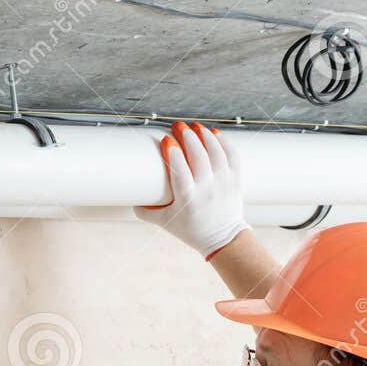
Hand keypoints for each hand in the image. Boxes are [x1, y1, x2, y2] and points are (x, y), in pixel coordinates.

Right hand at [135, 121, 248, 258]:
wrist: (223, 239)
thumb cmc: (192, 231)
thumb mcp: (165, 223)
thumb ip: (145, 211)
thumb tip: (130, 198)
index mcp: (189, 200)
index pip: (180, 172)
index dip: (173, 153)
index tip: (166, 140)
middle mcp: (208, 190)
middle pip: (199, 156)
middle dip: (188, 137)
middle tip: (179, 126)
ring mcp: (224, 183)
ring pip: (216, 152)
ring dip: (205, 135)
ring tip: (194, 126)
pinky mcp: (236, 179)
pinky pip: (232, 154)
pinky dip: (223, 141)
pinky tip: (214, 133)